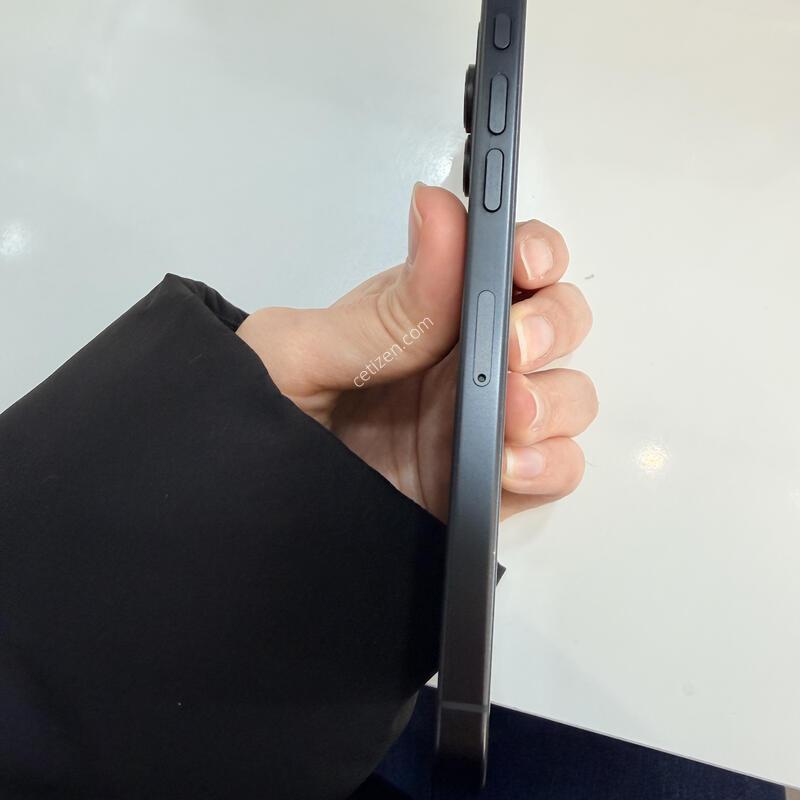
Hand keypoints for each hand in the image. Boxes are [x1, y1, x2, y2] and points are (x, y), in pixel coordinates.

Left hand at [237, 184, 595, 521]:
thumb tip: (439, 211)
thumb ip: (385, 306)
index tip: (524, 262)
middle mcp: (462, 364)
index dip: (532, 251)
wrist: (246, 514)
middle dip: (550, 324)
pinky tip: (508, 464)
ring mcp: (478, 426)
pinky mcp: (486, 486)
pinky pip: (554, 469)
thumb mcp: (301, 352)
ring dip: (555, 398)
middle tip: (512, 346)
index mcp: (421, 315)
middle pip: (554, 320)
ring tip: (510, 416)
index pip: (503, 262)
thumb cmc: (257, 417)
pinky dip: (551, 464)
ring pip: (566, 394)